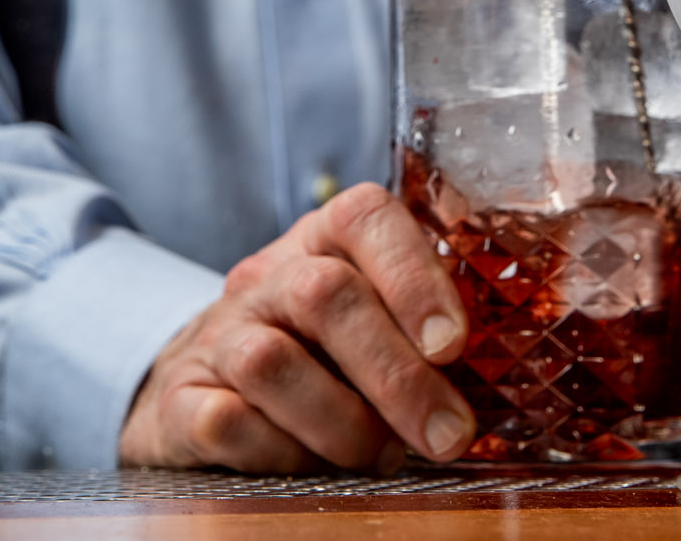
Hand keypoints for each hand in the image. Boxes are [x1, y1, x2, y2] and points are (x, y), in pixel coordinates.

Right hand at [117, 182, 473, 472]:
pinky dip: (279, 453)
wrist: (196, 382)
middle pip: (325, 296)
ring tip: (377, 456)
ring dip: (341, 423)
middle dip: (396, 374)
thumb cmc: (314, 353)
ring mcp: (220, 334)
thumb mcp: (365, 319)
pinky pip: (226, 421)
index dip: (412, 273)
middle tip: (447, 435)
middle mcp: (269, 276)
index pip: (366, 216)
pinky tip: (308, 465)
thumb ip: (417, 328)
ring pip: (272, 361)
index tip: (453, 344)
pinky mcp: (180, 398)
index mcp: (324, 241)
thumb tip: (500, 374)